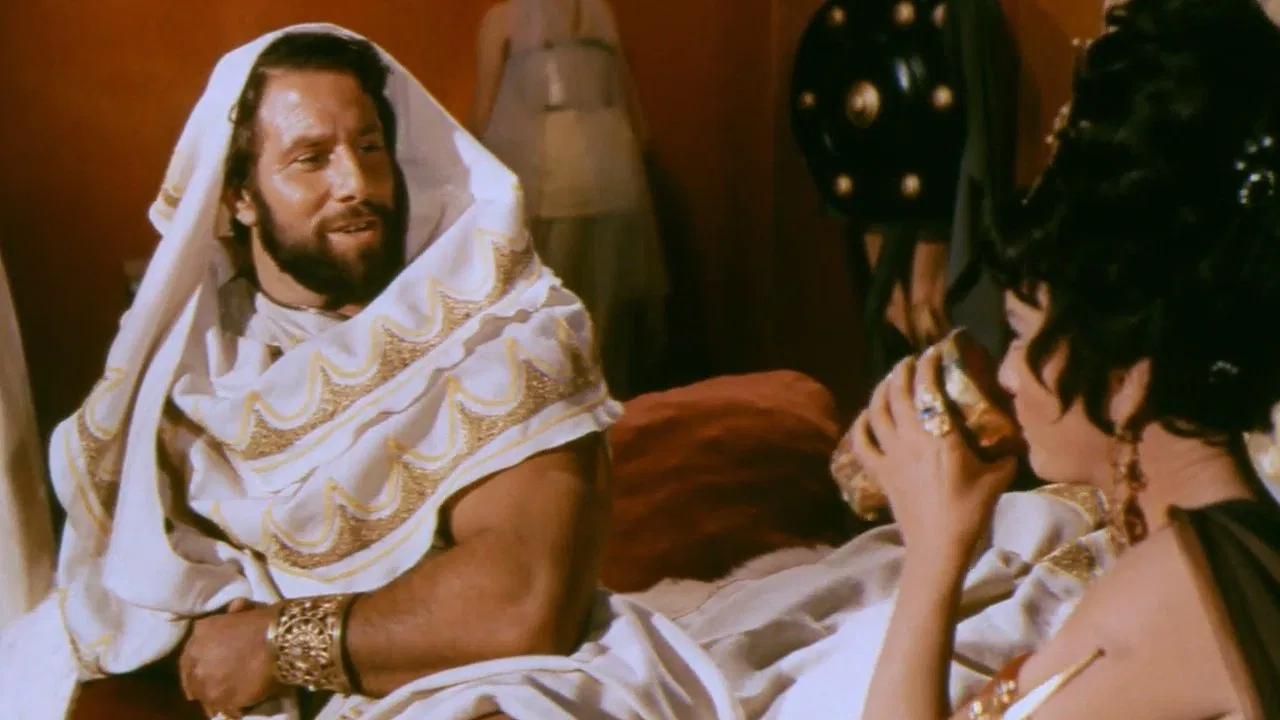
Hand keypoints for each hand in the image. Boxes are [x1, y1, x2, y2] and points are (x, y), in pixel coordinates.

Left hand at [179, 598, 279, 717]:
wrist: (277, 639)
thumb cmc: (263, 622)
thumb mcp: (243, 610)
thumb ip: (231, 614)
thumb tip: (235, 608)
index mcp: (199, 635)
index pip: (188, 658)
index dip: (194, 669)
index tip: (199, 676)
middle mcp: (196, 660)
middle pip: (193, 681)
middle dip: (202, 686)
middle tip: (215, 691)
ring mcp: (206, 682)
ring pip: (206, 697)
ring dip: (215, 699)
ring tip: (228, 704)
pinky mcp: (221, 699)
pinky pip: (223, 709)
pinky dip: (231, 709)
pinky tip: (239, 710)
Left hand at [850, 350, 1016, 561]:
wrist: (938, 546)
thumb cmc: (970, 512)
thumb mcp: (997, 478)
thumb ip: (1005, 454)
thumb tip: (1013, 440)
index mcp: (941, 437)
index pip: (929, 390)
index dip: (928, 366)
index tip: (933, 352)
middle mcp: (911, 439)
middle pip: (898, 395)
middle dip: (902, 371)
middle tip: (910, 361)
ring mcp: (891, 456)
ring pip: (876, 413)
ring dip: (881, 391)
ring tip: (890, 380)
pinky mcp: (880, 473)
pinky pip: (862, 443)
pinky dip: (860, 425)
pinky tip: (866, 415)